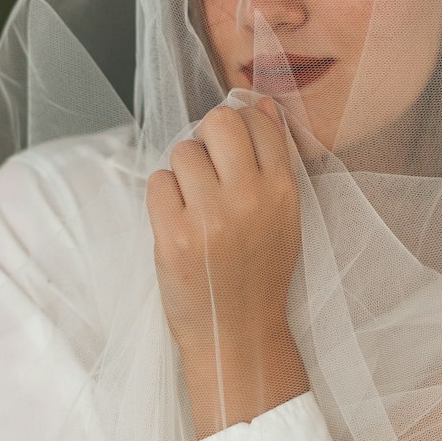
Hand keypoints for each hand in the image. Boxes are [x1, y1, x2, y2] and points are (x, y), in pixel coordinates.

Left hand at [145, 99, 302, 362]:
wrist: (238, 334)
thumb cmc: (258, 274)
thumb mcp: (283, 217)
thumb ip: (274, 163)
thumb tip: (262, 106)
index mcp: (283, 191)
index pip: (259, 122)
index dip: (241, 126)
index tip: (231, 149)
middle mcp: (249, 199)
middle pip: (218, 123)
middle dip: (208, 138)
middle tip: (207, 168)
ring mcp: (210, 217)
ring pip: (183, 151)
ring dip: (183, 171)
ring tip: (194, 203)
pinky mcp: (174, 235)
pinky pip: (158, 182)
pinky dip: (163, 196)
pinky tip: (178, 221)